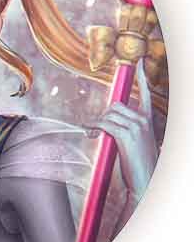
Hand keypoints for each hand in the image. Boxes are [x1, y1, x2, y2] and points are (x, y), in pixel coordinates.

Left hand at [88, 58, 157, 201]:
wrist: (145, 180)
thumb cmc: (138, 163)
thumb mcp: (134, 142)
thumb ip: (124, 129)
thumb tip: (104, 123)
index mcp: (149, 119)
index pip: (146, 93)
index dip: (142, 76)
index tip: (138, 61)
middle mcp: (144, 119)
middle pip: (115, 105)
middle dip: (104, 116)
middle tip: (97, 129)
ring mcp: (137, 126)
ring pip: (108, 114)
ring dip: (98, 124)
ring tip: (96, 135)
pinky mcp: (126, 135)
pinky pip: (104, 124)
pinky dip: (94, 128)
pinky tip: (92, 134)